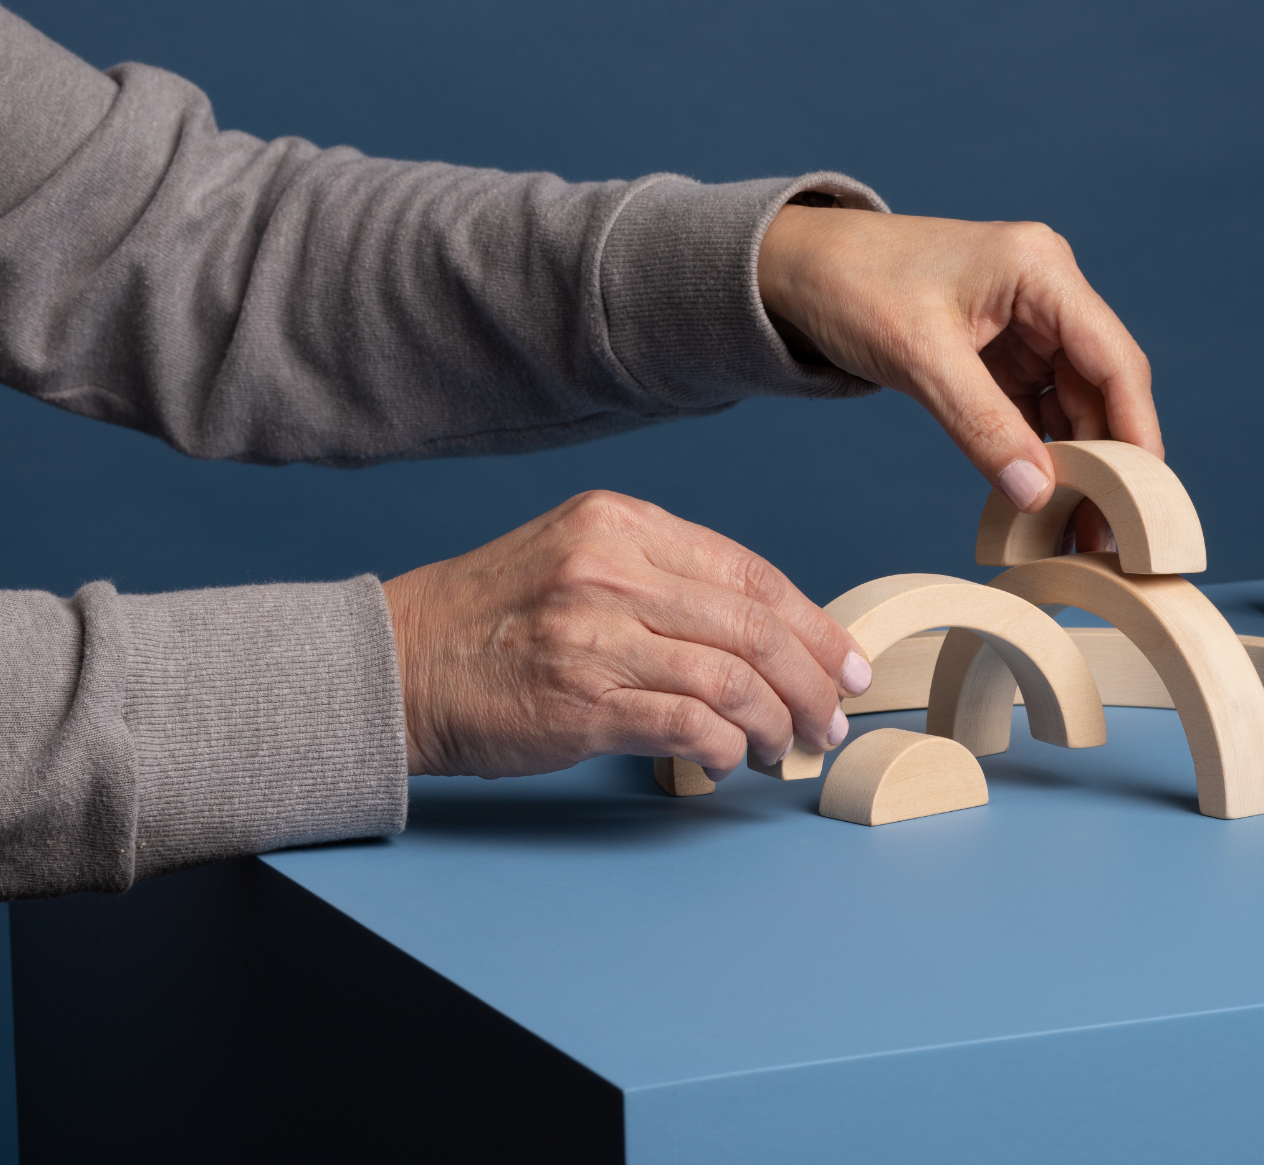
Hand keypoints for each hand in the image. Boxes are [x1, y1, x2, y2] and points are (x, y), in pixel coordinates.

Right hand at [381, 491, 871, 780]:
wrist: (398, 663)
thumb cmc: (495, 621)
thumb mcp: (581, 560)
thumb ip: (664, 579)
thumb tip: (764, 634)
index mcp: (622, 523)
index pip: (750, 573)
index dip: (813, 624)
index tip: (847, 662)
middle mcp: (612, 567)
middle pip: (754, 624)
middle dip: (812, 679)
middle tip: (834, 717)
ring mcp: (595, 632)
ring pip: (731, 676)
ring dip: (776, 721)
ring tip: (787, 747)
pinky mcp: (581, 699)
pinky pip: (688, 723)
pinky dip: (725, 746)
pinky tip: (730, 760)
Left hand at [758, 207, 1160, 547]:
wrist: (794, 269)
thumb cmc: (852, 285)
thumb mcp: (919, 358)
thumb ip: (982, 426)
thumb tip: (1040, 495)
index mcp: (1040, 269)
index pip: (1114, 359)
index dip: (1137, 431)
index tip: (1146, 498)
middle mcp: (1047, 293)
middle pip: (1102, 389)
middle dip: (1108, 463)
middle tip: (1110, 537)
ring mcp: (1027, 325)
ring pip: (1074, 406)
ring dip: (1078, 468)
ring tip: (1079, 535)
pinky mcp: (1002, 354)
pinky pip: (1037, 412)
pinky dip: (1041, 457)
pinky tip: (1044, 506)